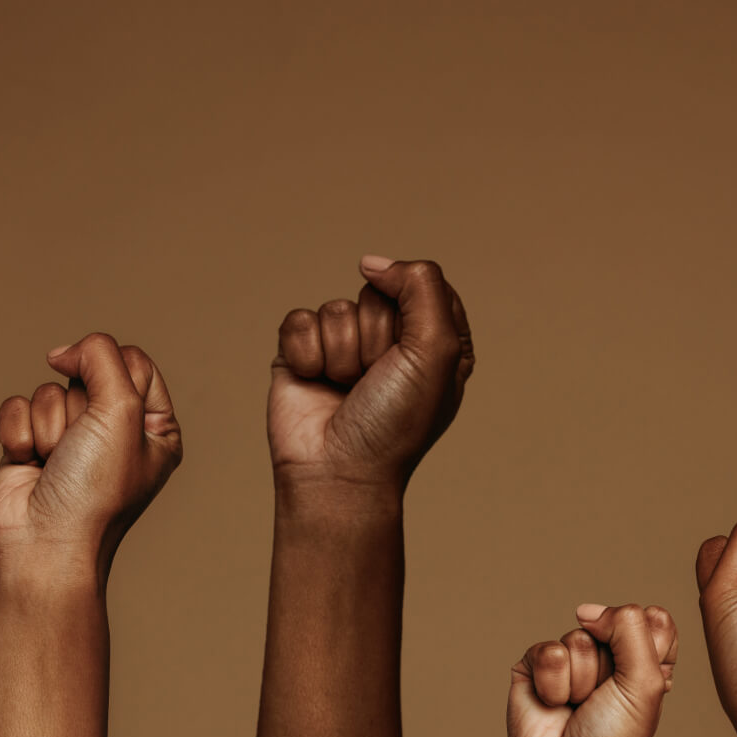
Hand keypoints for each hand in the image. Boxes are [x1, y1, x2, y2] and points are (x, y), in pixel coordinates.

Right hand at [0, 333, 181, 567]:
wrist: (43, 545)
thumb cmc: (93, 490)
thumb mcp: (120, 411)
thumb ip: (103, 358)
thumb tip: (65, 351)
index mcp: (156, 427)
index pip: (134, 362)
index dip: (111, 372)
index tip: (107, 406)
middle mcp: (117, 432)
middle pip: (87, 373)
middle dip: (77, 408)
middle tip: (80, 448)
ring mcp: (72, 440)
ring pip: (48, 390)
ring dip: (48, 426)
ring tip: (55, 463)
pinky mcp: (31, 445)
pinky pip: (17, 407)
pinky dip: (19, 434)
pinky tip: (28, 464)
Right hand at [269, 256, 475, 493]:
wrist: (338, 473)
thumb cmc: (395, 424)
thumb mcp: (437, 350)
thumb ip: (422, 286)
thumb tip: (372, 264)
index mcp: (437, 342)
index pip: (424, 286)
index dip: (414, 314)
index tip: (413, 354)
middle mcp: (392, 343)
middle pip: (378, 295)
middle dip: (375, 339)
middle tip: (375, 381)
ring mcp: (345, 347)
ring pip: (337, 308)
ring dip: (342, 353)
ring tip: (346, 389)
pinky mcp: (302, 353)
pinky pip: (299, 320)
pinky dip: (306, 353)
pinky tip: (314, 383)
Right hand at [507, 604, 676, 736]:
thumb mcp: (644, 685)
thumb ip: (631, 629)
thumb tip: (587, 610)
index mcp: (646, 659)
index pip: (653, 618)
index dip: (646, 645)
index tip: (638, 682)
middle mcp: (610, 654)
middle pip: (613, 623)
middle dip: (609, 667)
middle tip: (602, 700)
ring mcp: (572, 656)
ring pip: (578, 638)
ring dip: (580, 681)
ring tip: (576, 707)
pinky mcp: (537, 663)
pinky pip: (548, 651)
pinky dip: (553, 684)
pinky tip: (553, 704)